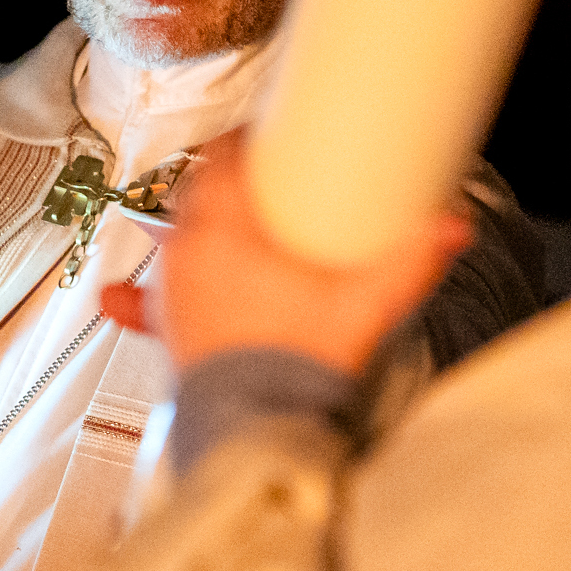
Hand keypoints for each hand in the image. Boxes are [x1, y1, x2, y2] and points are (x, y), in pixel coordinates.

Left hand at [101, 131, 470, 375]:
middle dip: (231, 185)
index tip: (271, 138)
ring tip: (230, 227)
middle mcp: (188, 255)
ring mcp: (173, 295)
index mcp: (224, 230)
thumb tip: (456, 226)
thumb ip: (413, 261)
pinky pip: (146, 307)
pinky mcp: (170, 334)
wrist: (259, 433)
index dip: (246, 141)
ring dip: (199, 231)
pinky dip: (135, 300)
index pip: (223, 158)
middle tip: (270, 182)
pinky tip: (113, 298)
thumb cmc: (300, 367)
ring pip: (177, 242)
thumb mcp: (367, 307)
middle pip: (200, 195)